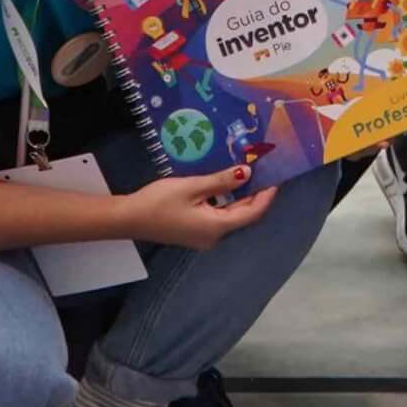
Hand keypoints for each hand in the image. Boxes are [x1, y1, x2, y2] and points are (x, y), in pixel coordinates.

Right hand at [124, 172, 283, 251]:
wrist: (129, 219)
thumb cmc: (160, 202)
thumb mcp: (193, 187)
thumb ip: (221, 181)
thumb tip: (248, 173)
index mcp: (216, 227)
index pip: (252, 213)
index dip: (267, 196)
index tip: (277, 177)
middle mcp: (213, 236)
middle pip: (243, 215)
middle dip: (256, 194)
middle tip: (265, 169)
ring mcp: (203, 236)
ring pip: (231, 216)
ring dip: (241, 196)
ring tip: (250, 172)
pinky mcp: (194, 232)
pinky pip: (219, 216)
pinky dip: (228, 201)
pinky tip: (228, 184)